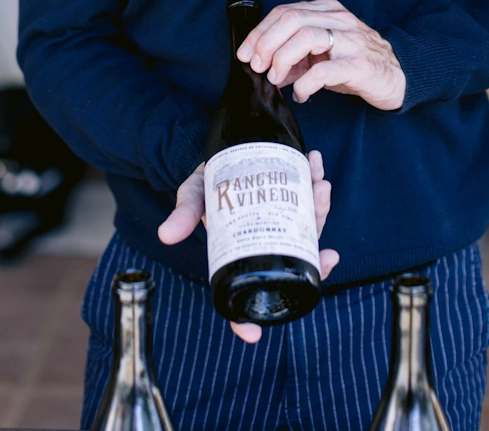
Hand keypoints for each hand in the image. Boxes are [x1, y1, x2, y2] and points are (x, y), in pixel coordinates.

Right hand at [158, 149, 338, 343]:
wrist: (221, 153)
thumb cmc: (206, 183)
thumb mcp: (193, 195)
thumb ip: (184, 213)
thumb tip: (166, 235)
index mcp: (241, 251)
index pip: (247, 294)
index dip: (248, 320)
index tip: (254, 335)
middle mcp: (265, 241)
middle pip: (293, 261)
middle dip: (315, 252)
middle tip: (322, 238)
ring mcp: (282, 220)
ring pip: (309, 228)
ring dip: (320, 209)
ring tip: (321, 187)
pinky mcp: (292, 198)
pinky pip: (309, 198)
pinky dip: (315, 182)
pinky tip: (316, 165)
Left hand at [236, 0, 405, 109]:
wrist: (399, 76)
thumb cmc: (356, 63)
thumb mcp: (323, 53)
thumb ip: (295, 55)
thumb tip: (263, 67)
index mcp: (328, 10)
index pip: (285, 11)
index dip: (260, 31)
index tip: (244, 52)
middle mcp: (339, 20)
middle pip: (292, 19)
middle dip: (266, 42)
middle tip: (255, 65)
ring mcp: (351, 41)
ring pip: (307, 36)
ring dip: (282, 58)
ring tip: (276, 77)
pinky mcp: (360, 65)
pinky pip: (324, 70)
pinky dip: (305, 83)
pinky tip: (301, 94)